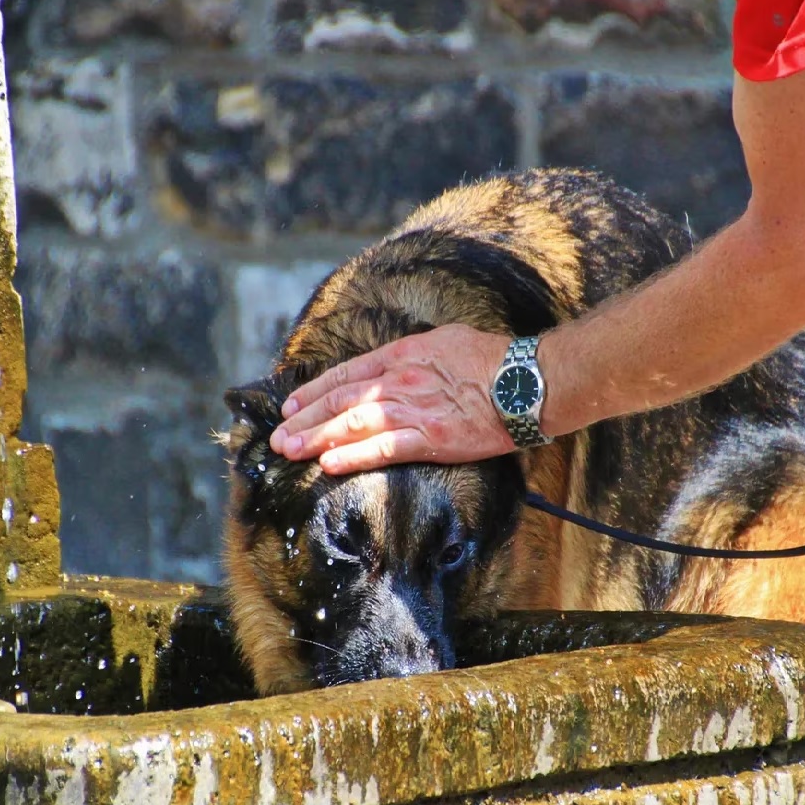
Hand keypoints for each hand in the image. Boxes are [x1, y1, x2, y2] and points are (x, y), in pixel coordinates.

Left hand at [269, 324, 515, 473]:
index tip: (292, 406)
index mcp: (403, 354)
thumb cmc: (492, 359)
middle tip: (279, 437)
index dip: (315, 391)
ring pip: (353, 425)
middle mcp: (400, 380)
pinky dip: (353, 457)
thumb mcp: (445, 340)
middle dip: (305, 420)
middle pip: (341, 400)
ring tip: (290, 451)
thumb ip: (413, 354)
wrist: (526, 381)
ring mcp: (414, 410)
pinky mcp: (431, 438)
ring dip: (317, 439)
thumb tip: (396, 363)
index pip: (347, 374)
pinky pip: (383, 450)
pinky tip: (329, 464)